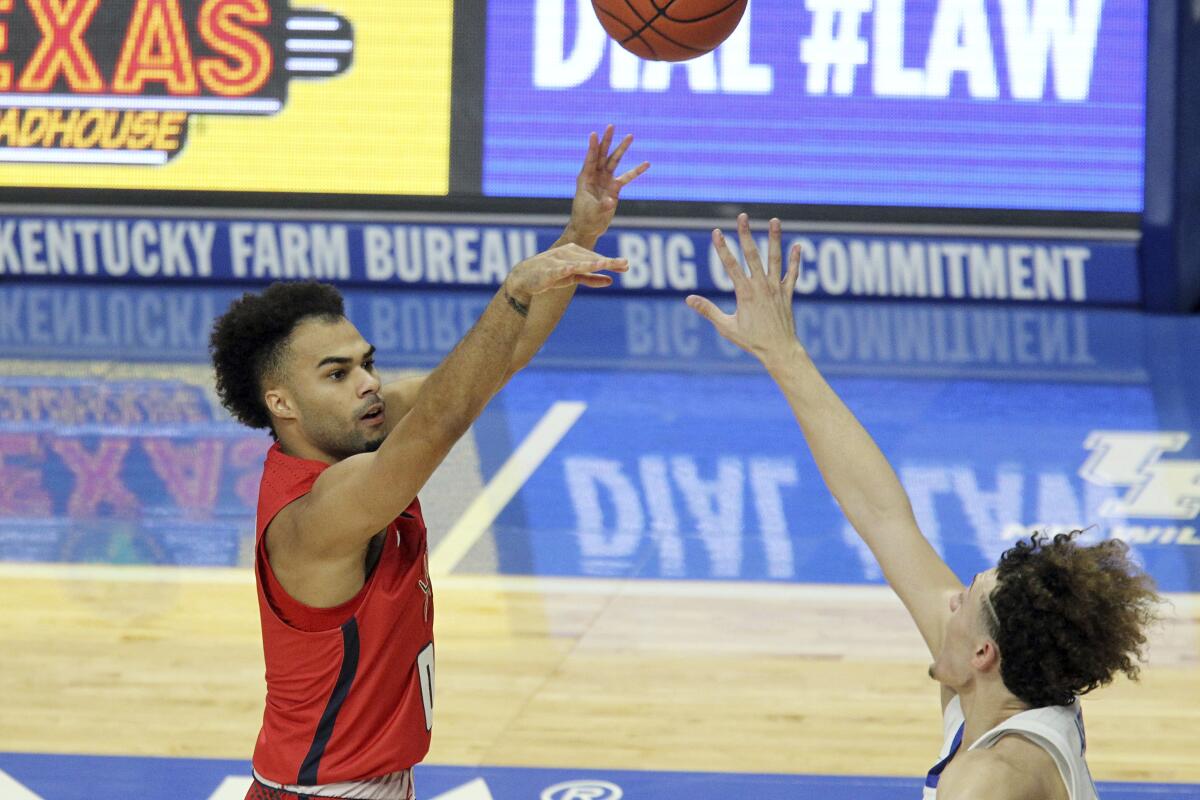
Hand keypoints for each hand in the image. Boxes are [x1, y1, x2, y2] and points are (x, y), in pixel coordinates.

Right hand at [506, 243, 627, 302]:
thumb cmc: (550, 276)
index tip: (626, 265)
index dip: (611, 261)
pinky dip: (569, 268)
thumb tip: (610, 281)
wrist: (523, 279)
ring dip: (592, 262)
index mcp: (574, 252)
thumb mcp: (573, 278)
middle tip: (624, 264)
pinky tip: (576, 268)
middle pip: (591, 258)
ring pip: (578, 262)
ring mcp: (558, 261)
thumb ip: (591, 278)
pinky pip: (561, 270)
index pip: (595, 257)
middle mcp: (567, 253)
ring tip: (606, 263)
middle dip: (608, 261)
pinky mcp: (549, 271)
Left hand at [566, 125, 650, 241]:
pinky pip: (627, 177)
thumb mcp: (593, 212)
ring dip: (622, 149)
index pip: (590, 159)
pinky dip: (636, 171)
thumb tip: (612, 201)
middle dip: (607, 140)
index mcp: (585, 179)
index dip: (592, 147)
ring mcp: (605, 180)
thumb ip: (603, 206)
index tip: (594, 133)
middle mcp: (595, 176)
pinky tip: (646, 164)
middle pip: (602, 154)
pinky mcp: (614, 188)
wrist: (589, 228)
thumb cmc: (586, 219)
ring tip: (630, 136)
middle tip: (611, 125)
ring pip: (614, 161)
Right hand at [686, 215, 803, 365]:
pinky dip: (795, 260)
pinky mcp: (788, 294)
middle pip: (752, 255)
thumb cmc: (752, 341)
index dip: (722, 248)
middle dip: (746, 234)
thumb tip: (688, 299)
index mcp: (745, 293)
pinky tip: (797, 246)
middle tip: (742, 216)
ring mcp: (776, 289)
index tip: (716, 232)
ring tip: (774, 220)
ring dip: (775, 238)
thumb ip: (708, 310)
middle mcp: (762, 287)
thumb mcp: (726, 327)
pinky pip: (793, 274)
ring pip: (775, 258)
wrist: (779, 350)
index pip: (730, 265)